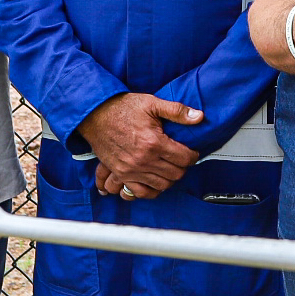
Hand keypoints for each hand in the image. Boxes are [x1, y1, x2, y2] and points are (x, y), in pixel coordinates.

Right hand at [77, 93, 202, 198]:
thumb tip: (199, 117)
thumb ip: (177, 111)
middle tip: (181, 159)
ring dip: (169, 179)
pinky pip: (140, 192)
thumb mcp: (152, 103)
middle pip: (175, 174)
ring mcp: (131, 169)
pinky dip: (150, 190)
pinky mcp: (120, 174)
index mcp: (154, 142)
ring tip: (170, 168)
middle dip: (183, 167)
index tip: (192, 152)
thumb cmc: (123, 108)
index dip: (193, 155)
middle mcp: (143, 160)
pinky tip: (155, 181)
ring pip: (161, 185)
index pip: (185, 158)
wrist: (95, 114)